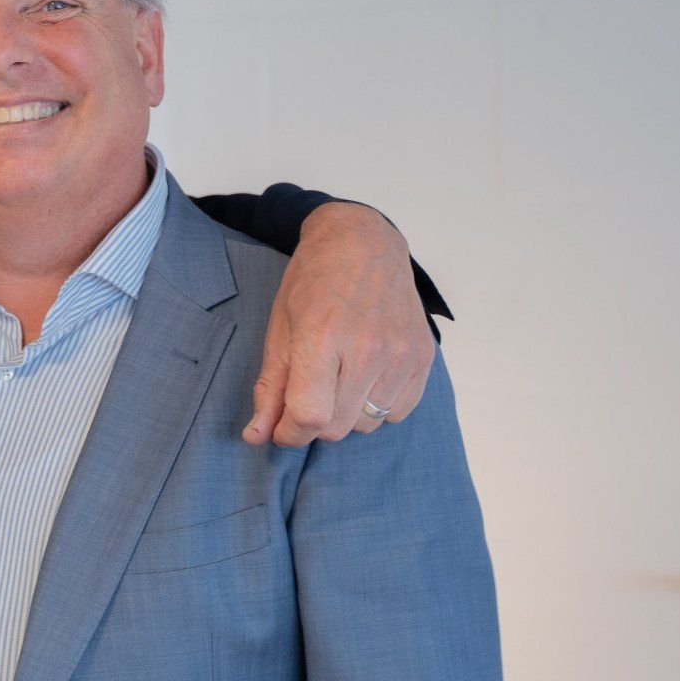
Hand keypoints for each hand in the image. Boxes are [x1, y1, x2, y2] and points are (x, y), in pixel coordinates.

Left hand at [242, 203, 434, 446]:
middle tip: (306, 394)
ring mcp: (400, 354)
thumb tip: (256, 436)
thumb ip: (270, 388)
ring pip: (367, 425)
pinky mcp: (423, 358)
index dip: (288, 433)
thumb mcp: (280, 330)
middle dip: (313, 423)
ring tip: (337, 378)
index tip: (280, 427)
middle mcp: (368, 349)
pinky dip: (376, 406)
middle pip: (337, 428)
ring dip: (345, 414)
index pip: (309, 416)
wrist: (364, 244)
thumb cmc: (314, 283)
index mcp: (322, 338)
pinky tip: (364, 377)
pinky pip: (398, 413)